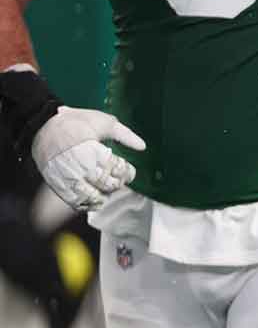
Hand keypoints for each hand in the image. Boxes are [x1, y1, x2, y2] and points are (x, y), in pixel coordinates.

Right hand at [31, 107, 145, 210]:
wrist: (43, 126)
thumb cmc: (76, 122)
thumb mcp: (105, 122)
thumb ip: (125, 135)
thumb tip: (142, 146)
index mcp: (96, 152)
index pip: (119, 170)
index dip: (128, 173)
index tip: (129, 171)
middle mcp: (83, 168)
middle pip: (108, 185)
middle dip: (117, 183)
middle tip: (118, 179)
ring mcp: (69, 178)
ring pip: (93, 196)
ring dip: (104, 195)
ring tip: (106, 189)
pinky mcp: (58, 185)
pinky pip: (75, 202)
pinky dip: (87, 204)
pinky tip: (94, 200)